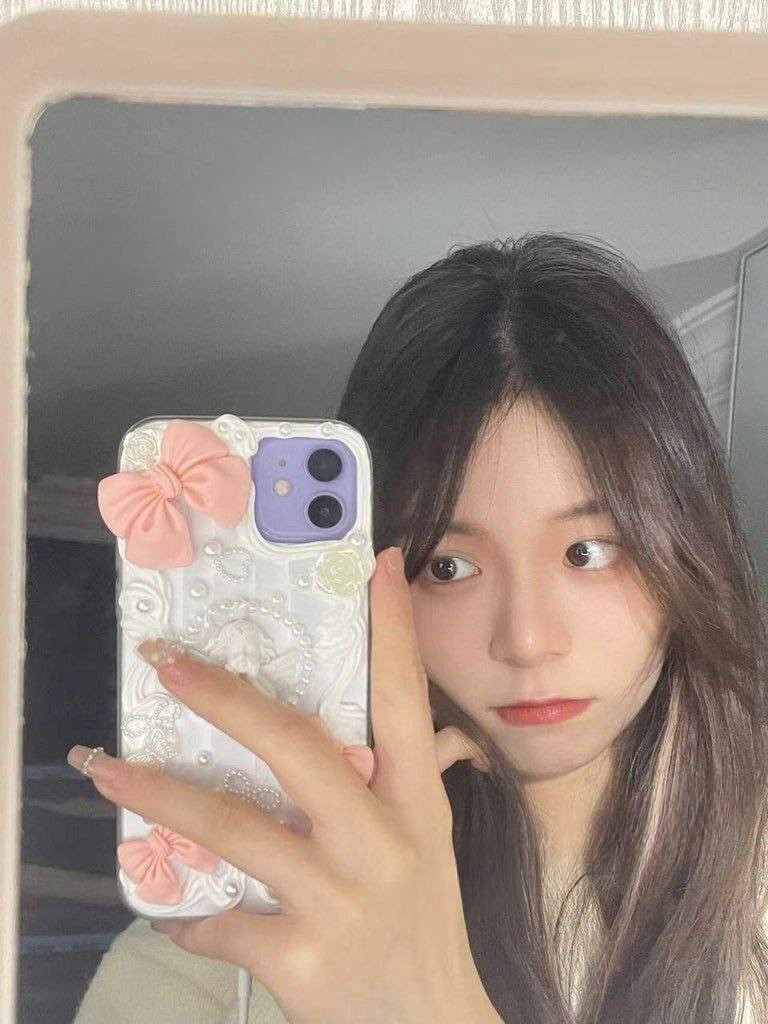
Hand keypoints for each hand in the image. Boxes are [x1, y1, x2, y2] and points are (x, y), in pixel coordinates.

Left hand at [67, 546, 500, 1023]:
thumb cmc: (423, 925)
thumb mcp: (426, 847)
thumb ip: (399, 787)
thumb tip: (382, 734)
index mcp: (418, 803)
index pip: (407, 699)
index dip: (393, 630)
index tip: (376, 566)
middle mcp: (380, 840)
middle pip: (294, 747)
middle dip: (225, 698)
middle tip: (167, 662)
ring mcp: (338, 899)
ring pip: (233, 828)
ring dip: (158, 794)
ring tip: (106, 767)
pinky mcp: (299, 958)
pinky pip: (221, 922)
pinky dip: (190, 915)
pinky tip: (176, 910)